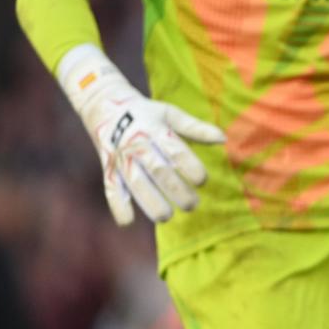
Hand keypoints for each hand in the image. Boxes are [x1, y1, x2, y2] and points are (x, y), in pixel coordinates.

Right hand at [58, 45, 224, 224]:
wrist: (104, 106)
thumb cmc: (146, 113)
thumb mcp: (171, 114)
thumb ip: (196, 128)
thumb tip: (224, 139)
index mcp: (156, 129)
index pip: (176, 150)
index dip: (190, 166)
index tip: (202, 181)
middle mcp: (138, 144)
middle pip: (158, 170)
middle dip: (175, 190)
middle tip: (192, 205)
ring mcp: (121, 157)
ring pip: (135, 182)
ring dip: (150, 202)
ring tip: (166, 217)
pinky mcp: (108, 167)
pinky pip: (111, 187)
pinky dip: (117, 205)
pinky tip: (127, 222)